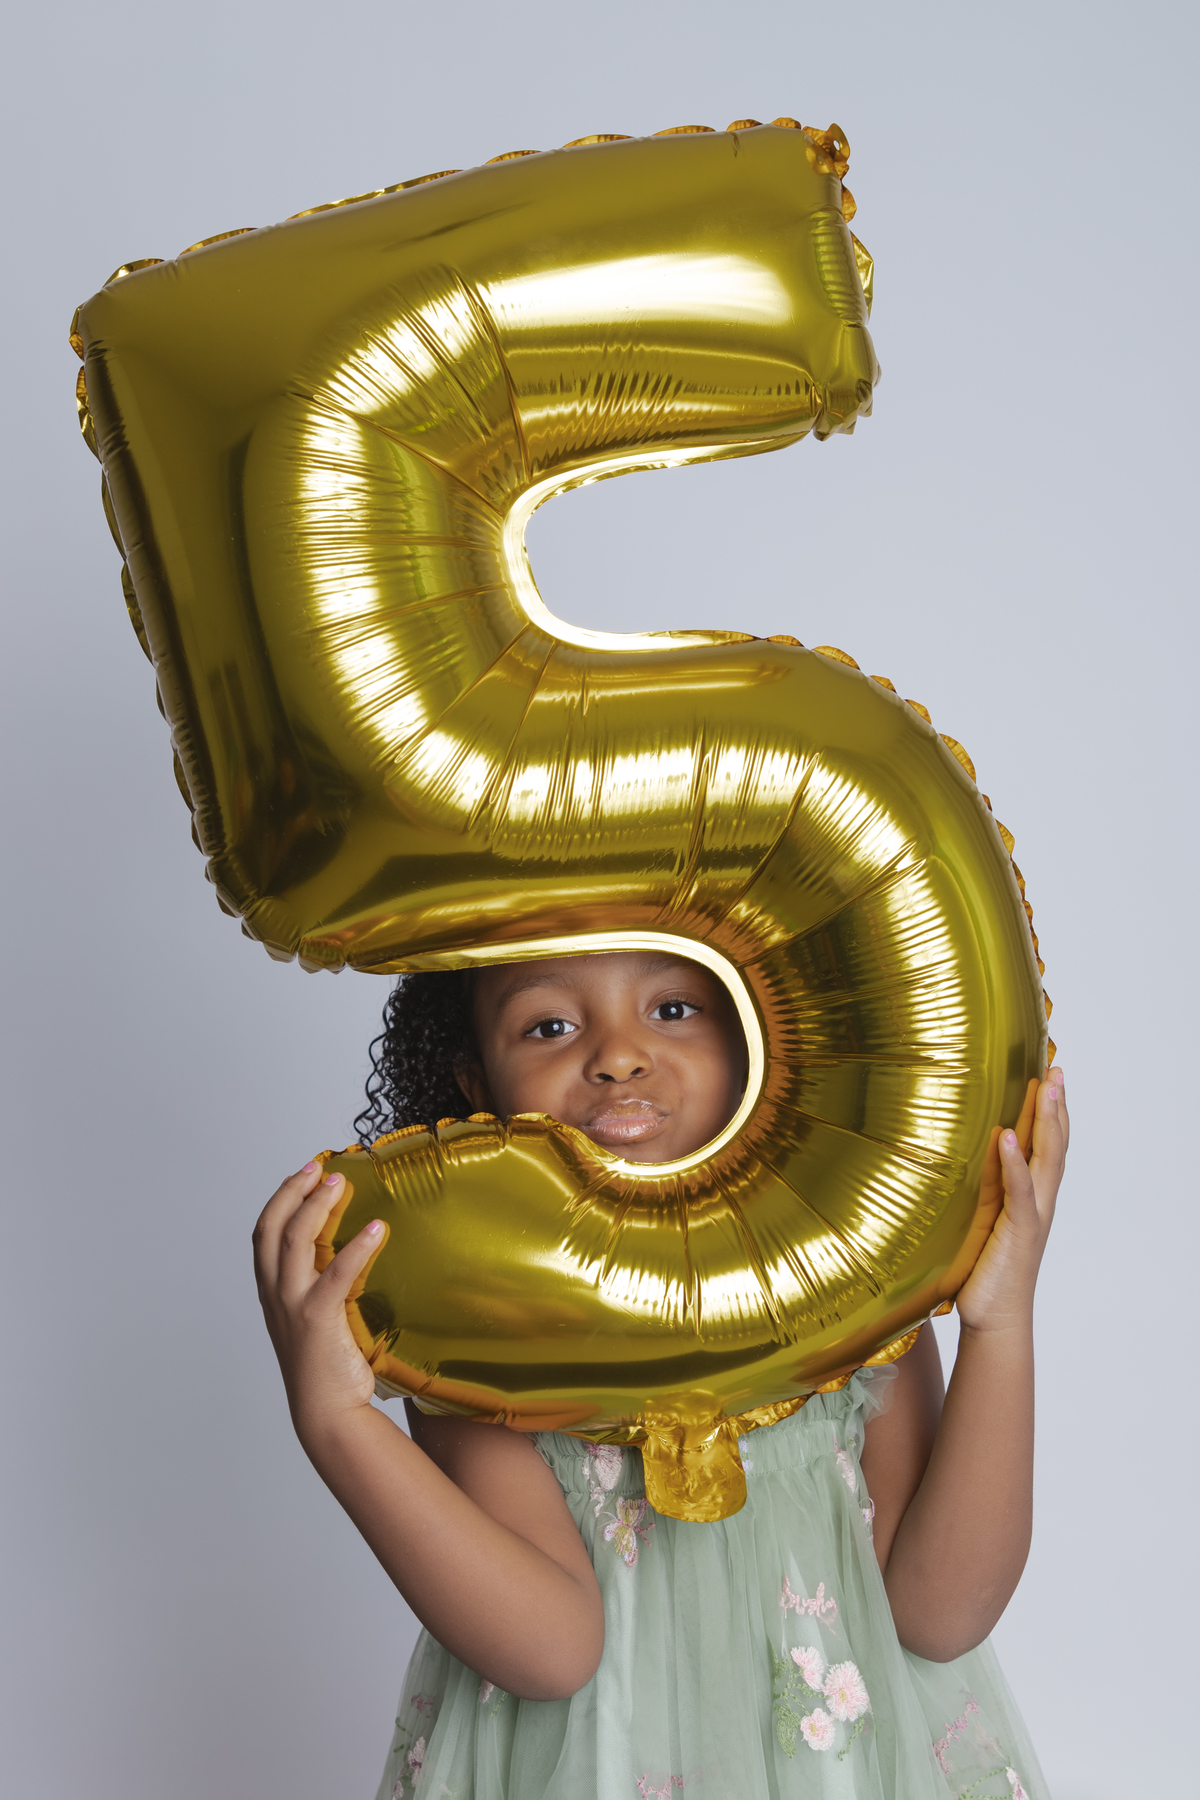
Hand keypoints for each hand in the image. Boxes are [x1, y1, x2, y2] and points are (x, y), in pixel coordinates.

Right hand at [252, 1162, 383, 1434]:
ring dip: (316, 1205)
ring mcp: (293, 1306)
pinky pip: (335, 1273)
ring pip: (294, 1240)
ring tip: (339, 1183)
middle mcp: (276, 1295)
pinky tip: (376, 1229)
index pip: (263, 1235)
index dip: (280, 1199)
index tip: (301, 1175)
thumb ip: (320, 1288)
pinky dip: (356, 1247)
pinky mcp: (318, 1318)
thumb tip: (347, 1254)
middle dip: (292, 1191)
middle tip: (318, 1167)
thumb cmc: (327, 1369)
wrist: (327, 1414)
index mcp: (272, 1294)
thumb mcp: (314, 1320)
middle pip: (272, 1227)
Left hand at [955, 1067, 1068, 1333]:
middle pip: (1055, 1144)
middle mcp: (1039, 1201)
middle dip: (1056, 1105)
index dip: (1052, 1111)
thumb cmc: (983, 1270)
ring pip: (1047, 1160)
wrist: (993, 1317)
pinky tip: (1009, 1137)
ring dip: (1047, 1122)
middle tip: (1056, 1069)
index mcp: (1031, 1196)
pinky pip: (1020, 1191)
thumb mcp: (980, 1218)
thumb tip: (958, 1158)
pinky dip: (1015, 1163)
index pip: (1047, 1145)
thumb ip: (980, 1189)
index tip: (1049, 1075)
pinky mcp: (1020, 1231)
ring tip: (1046, 1087)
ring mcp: (1033, 1215)